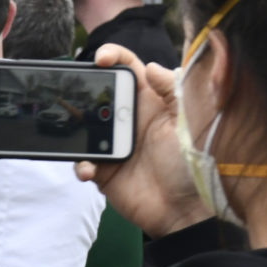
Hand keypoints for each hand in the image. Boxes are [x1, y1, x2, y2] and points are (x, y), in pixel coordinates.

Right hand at [82, 48, 209, 236]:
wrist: (187, 209)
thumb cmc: (194, 163)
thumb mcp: (189, 121)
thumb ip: (173, 90)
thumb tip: (150, 67)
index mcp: (150, 103)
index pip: (129, 69)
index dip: (113, 56)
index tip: (100, 59)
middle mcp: (129, 120)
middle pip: (97, 94)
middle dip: (81, 89)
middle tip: (73, 92)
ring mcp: (114, 144)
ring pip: (82, 126)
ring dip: (74, 128)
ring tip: (75, 133)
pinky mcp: (104, 170)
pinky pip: (82, 162)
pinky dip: (81, 165)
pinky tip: (90, 170)